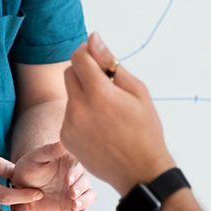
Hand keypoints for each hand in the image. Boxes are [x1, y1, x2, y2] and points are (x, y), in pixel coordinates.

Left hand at [11, 142, 94, 210]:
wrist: (21, 185)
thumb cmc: (29, 166)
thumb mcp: (36, 156)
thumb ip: (50, 150)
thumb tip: (63, 141)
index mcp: (71, 162)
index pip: (79, 166)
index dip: (75, 174)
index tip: (68, 180)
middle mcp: (76, 177)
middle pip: (87, 182)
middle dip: (81, 189)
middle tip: (71, 194)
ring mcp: (76, 192)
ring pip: (89, 197)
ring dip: (85, 202)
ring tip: (74, 206)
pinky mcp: (72, 206)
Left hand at [61, 33, 175, 195]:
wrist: (140, 172)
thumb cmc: (145, 129)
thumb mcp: (137, 91)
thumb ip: (111, 63)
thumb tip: (93, 38)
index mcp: (99, 93)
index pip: (79, 57)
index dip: (87, 51)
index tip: (96, 55)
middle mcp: (78, 108)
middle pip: (69, 72)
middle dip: (84, 71)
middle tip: (106, 84)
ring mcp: (69, 124)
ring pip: (70, 94)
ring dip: (83, 93)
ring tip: (106, 111)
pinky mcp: (65, 138)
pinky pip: (68, 115)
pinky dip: (80, 113)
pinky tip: (99, 127)